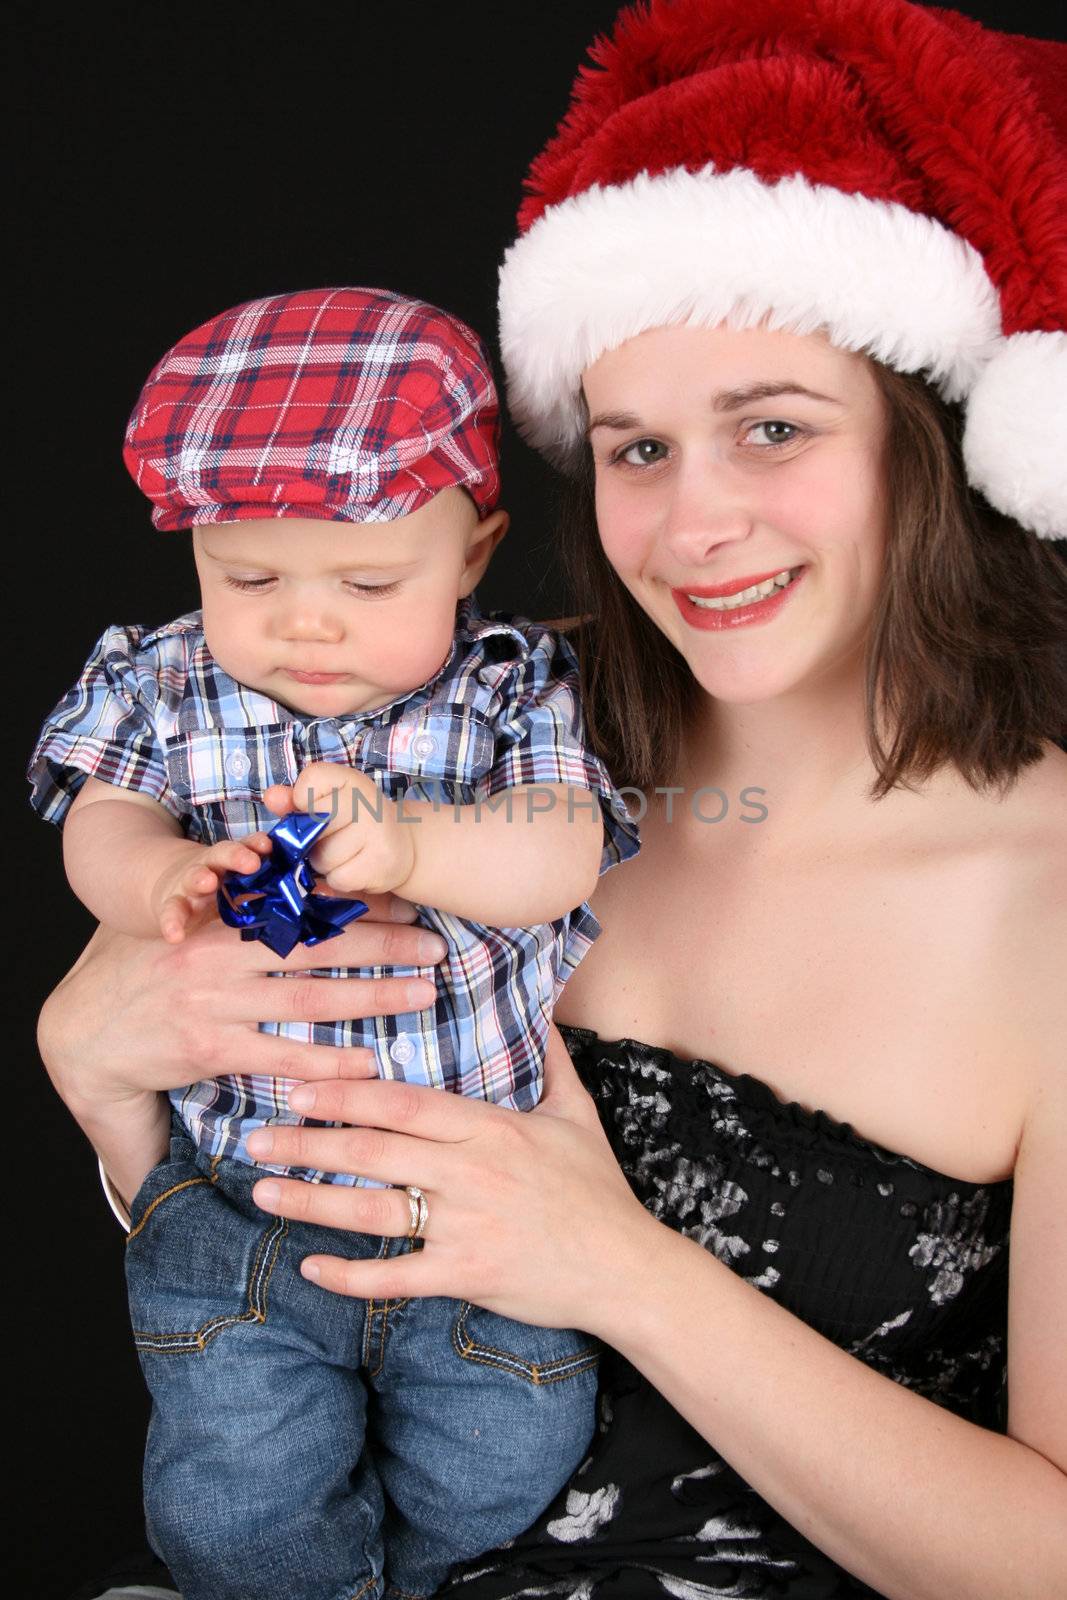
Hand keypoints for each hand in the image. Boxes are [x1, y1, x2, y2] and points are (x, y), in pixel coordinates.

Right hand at [38, 899, 444, 1116]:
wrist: (86, 1031)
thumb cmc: (142, 967)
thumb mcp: (182, 920)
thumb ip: (233, 900)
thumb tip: (296, 873)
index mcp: (222, 915)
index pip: (302, 902)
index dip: (357, 902)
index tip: (405, 901)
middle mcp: (223, 953)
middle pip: (321, 944)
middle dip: (385, 943)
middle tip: (436, 945)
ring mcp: (218, 1002)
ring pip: (312, 997)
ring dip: (374, 997)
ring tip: (424, 994)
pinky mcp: (211, 1048)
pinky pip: (280, 1054)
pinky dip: (327, 1060)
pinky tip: (369, 1062)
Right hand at [150, 833, 272, 942]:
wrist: (176, 884)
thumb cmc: (227, 886)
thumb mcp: (250, 881)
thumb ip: (283, 885)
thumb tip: (330, 893)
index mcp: (239, 861)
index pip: (251, 848)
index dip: (259, 846)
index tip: (270, 846)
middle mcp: (217, 867)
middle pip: (226, 855)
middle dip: (238, 856)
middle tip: (251, 862)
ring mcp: (191, 884)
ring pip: (196, 876)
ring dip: (201, 877)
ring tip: (207, 882)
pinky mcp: (173, 904)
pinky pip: (171, 912)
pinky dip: (171, 922)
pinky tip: (175, 935)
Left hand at [247, 1025, 661, 1338]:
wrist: (627, 1268)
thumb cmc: (599, 1190)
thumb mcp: (579, 1114)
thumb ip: (552, 1058)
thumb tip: (541, 1006)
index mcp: (490, 1128)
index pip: (404, 1103)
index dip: (347, 1093)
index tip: (301, 1086)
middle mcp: (470, 1173)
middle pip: (373, 1151)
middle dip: (308, 1143)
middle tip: (255, 1138)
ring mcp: (465, 1227)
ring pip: (371, 1211)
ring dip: (310, 1201)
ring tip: (262, 1192)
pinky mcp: (465, 1276)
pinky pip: (395, 1277)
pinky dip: (349, 1277)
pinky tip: (309, 1269)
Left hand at [266, 762, 416, 897]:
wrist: (402, 844)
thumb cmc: (355, 821)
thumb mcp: (326, 802)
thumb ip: (294, 801)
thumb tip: (271, 797)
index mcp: (348, 779)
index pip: (303, 788)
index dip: (302, 805)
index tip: (322, 809)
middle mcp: (365, 800)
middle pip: (309, 829)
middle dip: (312, 841)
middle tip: (333, 837)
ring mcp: (376, 831)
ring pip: (322, 859)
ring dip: (326, 864)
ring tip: (347, 854)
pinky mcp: (382, 862)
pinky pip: (338, 879)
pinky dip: (341, 879)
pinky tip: (357, 867)